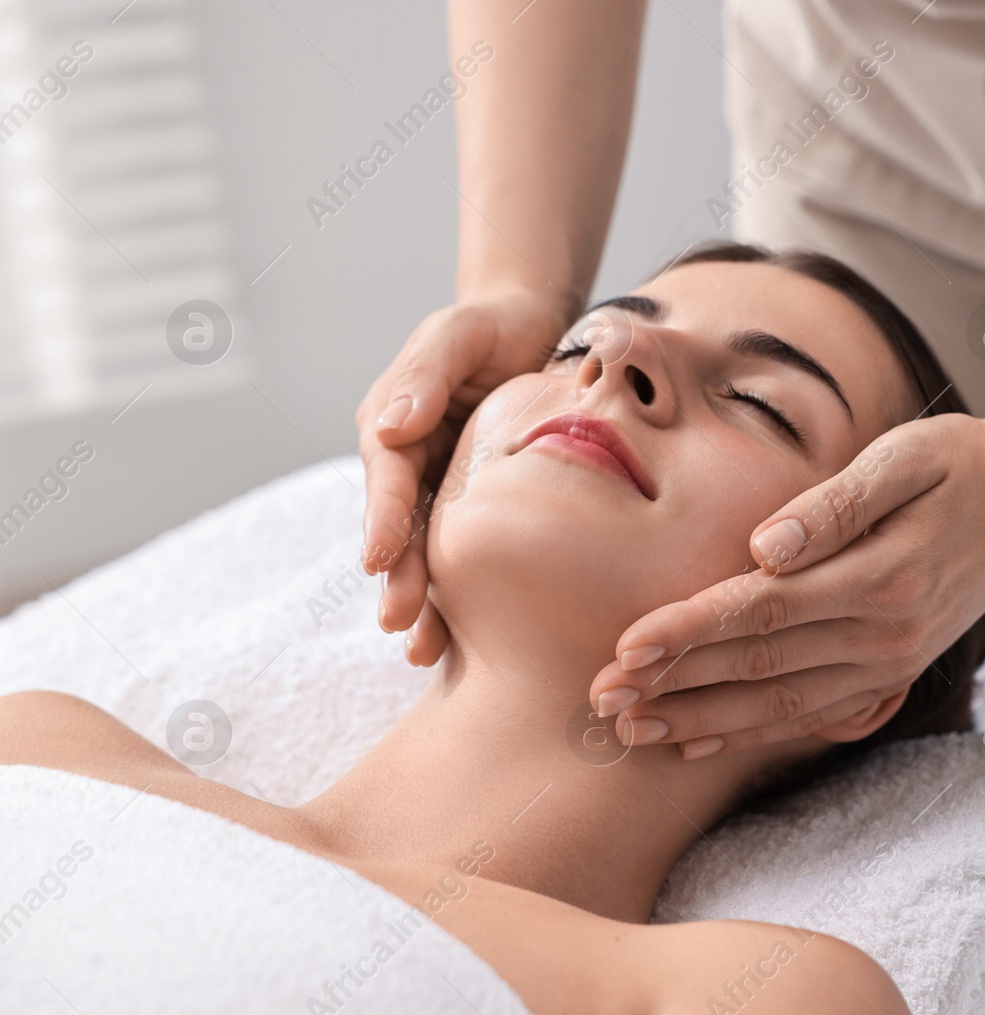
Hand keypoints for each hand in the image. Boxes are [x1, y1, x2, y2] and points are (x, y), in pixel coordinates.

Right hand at [356, 288, 570, 663]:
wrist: (536, 330)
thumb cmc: (496, 324)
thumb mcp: (461, 332)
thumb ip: (427, 374)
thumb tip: (390, 426)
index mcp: (395, 423)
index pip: (387, 477)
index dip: (382, 520)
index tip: (378, 561)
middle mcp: (409, 462)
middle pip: (398, 528)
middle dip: (397, 580)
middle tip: (402, 627)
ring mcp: (440, 488)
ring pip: (426, 552)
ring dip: (422, 602)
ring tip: (423, 651)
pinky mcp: (474, 507)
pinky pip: (465, 554)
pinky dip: (461, 594)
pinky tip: (465, 638)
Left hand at [587, 411, 984, 757]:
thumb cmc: (958, 464)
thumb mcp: (905, 457)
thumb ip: (834, 504)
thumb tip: (764, 548)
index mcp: (884, 577)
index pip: (763, 611)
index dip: (690, 632)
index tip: (624, 646)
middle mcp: (887, 635)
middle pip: (760, 667)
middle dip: (675, 684)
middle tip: (599, 698)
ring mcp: (891, 664)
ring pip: (779, 704)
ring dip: (701, 719)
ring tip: (631, 729)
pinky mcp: (891, 675)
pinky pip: (812, 717)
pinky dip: (751, 732)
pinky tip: (697, 741)